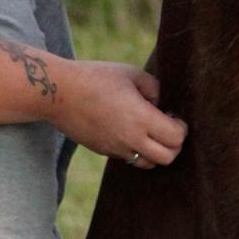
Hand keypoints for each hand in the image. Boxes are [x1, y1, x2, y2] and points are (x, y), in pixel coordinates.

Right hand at [49, 60, 186, 169]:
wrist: (57, 94)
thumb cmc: (95, 78)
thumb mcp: (130, 73)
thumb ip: (154, 87)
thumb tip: (162, 104)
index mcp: (140, 118)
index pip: (176, 138)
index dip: (181, 128)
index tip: (174, 116)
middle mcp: (131, 139)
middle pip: (168, 157)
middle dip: (174, 144)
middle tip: (168, 127)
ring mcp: (116, 148)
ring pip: (149, 164)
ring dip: (157, 152)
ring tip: (151, 132)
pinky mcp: (105, 151)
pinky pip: (130, 159)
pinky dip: (139, 151)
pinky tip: (132, 133)